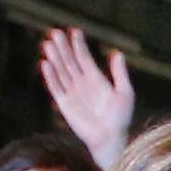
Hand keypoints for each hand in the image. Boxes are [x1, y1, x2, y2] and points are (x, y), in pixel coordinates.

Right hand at [39, 28, 135, 169]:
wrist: (110, 139)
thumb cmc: (120, 118)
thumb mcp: (124, 93)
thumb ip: (120, 73)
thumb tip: (117, 52)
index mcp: (95, 78)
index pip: (84, 57)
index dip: (78, 44)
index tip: (74, 31)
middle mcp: (81, 83)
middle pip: (69, 61)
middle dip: (62, 47)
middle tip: (55, 32)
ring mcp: (72, 93)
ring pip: (60, 71)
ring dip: (54, 58)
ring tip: (47, 44)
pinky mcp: (64, 104)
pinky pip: (55, 88)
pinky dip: (50, 76)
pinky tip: (45, 64)